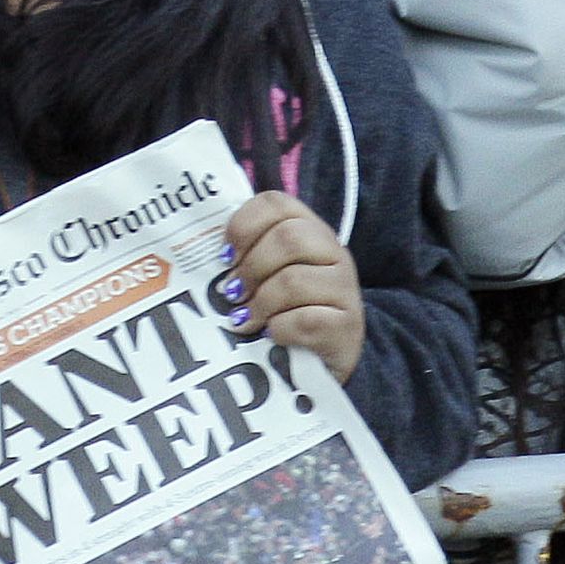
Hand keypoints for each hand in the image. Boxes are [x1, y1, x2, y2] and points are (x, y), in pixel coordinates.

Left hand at [224, 193, 364, 382]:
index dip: (243, 225)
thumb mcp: (272, 275)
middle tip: (232, 292)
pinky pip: (306, 320)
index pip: (275, 203)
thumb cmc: (290, 309)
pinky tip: (271, 334)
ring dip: (260, 302)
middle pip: (287, 238)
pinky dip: (280, 328)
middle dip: (250, 267)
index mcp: (310, 229)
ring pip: (294, 280)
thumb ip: (250, 256)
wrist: (329, 360)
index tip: (225, 256)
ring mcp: (344, 287)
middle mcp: (333, 251)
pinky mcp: (347, 325)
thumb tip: (217, 257)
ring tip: (244, 319)